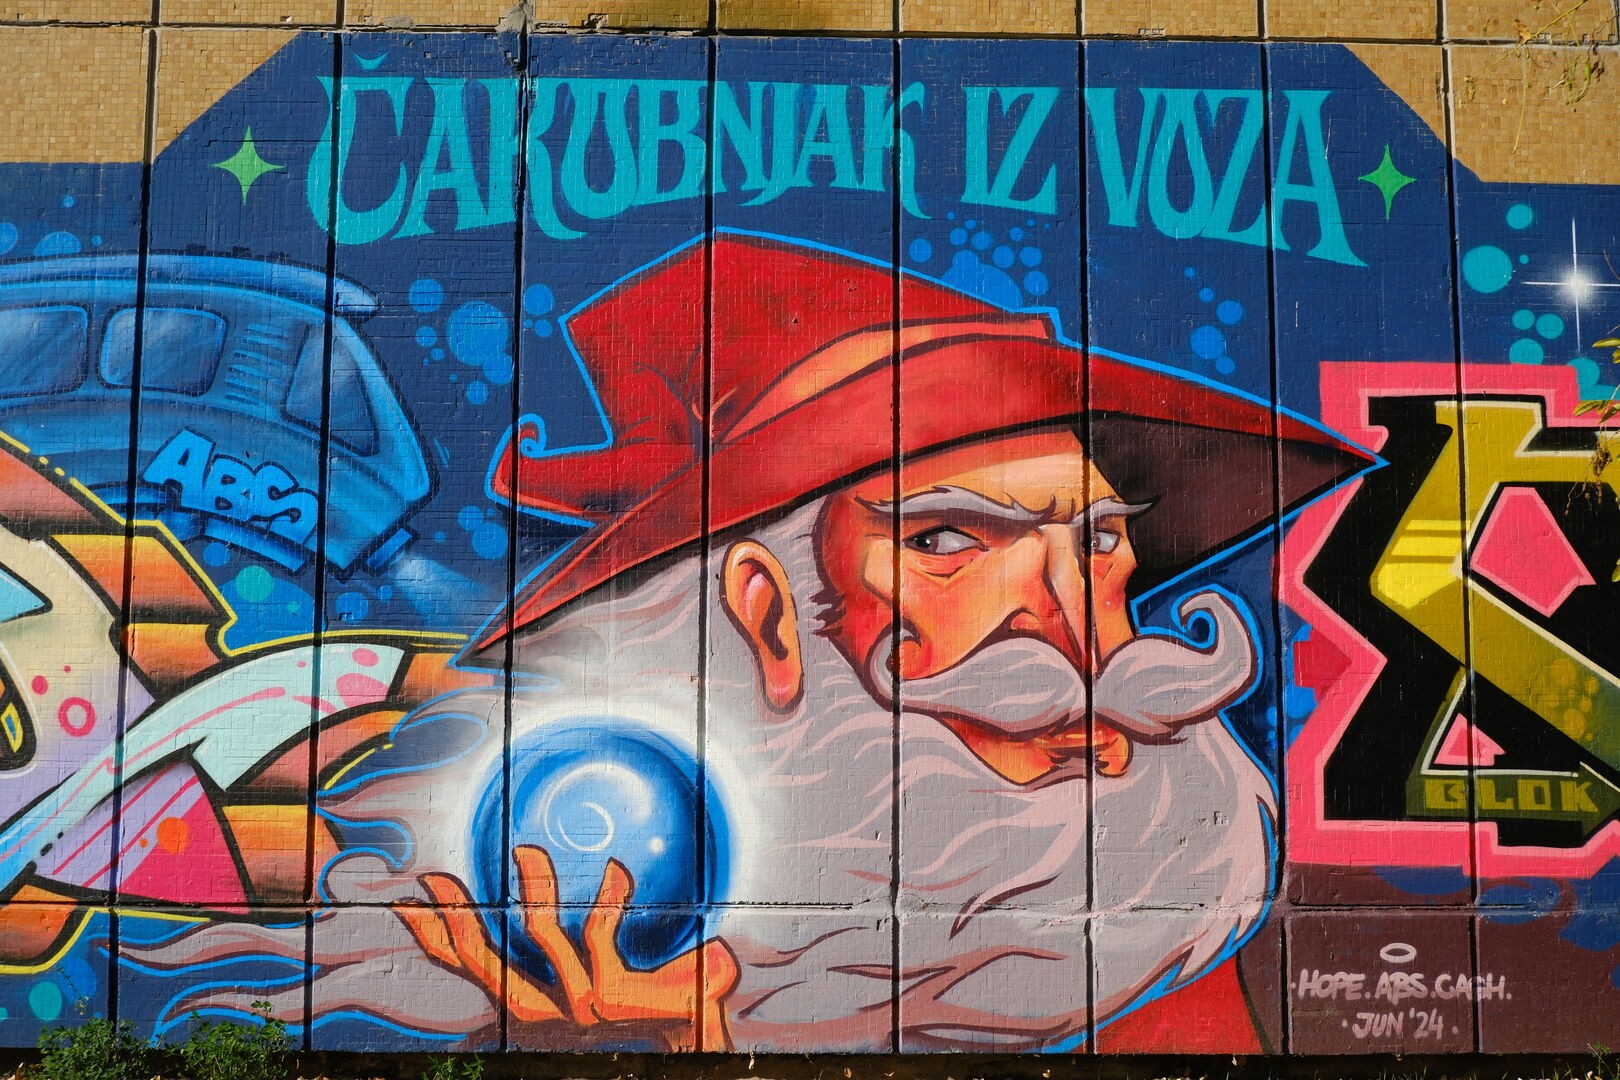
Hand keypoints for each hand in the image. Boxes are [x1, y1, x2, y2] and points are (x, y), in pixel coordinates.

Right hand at [395, 845, 737, 1049]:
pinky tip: (616, 868)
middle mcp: (551, 1011)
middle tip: (433, 880)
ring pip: (538, 938)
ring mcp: (579, 1005)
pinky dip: (606, 897)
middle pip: (485, 964)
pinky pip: (598, 937)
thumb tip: (605, 864)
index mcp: (543, 1004)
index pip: (479, 970)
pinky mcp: (615, 997)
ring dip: (532, 891)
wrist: (699, 1041)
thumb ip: (605, 941)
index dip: (440, 940)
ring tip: (527, 851)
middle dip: (457, 922)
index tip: (409, 906)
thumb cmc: (665, 1006)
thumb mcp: (622, 972)